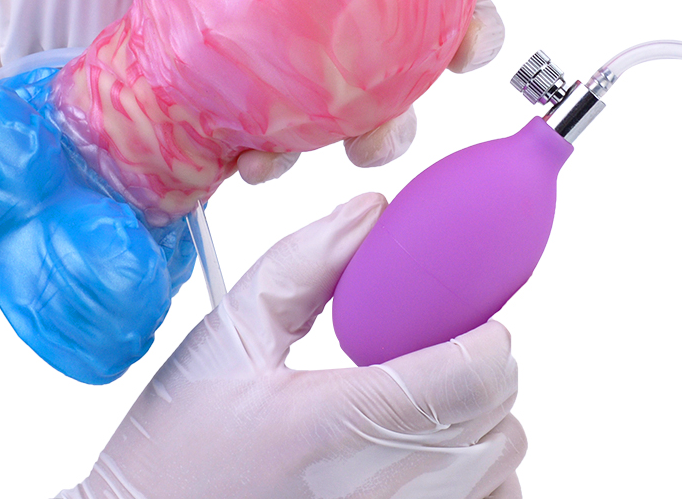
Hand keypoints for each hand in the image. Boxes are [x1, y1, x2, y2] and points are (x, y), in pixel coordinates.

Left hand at [51, 0, 504, 181]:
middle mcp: (323, 3)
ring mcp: (290, 67)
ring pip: (370, 105)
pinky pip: (289, 150)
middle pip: (420, 30)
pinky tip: (260, 156)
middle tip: (451, 63)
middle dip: (455, 52)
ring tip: (361, 138)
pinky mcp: (252, 119)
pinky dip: (286, 160)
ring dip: (385, 128)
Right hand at [56, 194, 525, 498]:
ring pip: (501, 472)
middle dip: (482, 373)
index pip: (467, 379)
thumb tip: (373, 211)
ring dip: (481, 428)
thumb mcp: (229, 335)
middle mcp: (373, 492)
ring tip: (421, 405)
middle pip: (498, 424)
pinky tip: (423, 458)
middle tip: (437, 349)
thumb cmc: (180, 446)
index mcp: (330, 425)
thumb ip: (305, 263)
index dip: (487, 338)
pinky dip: (475, 480)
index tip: (474, 318)